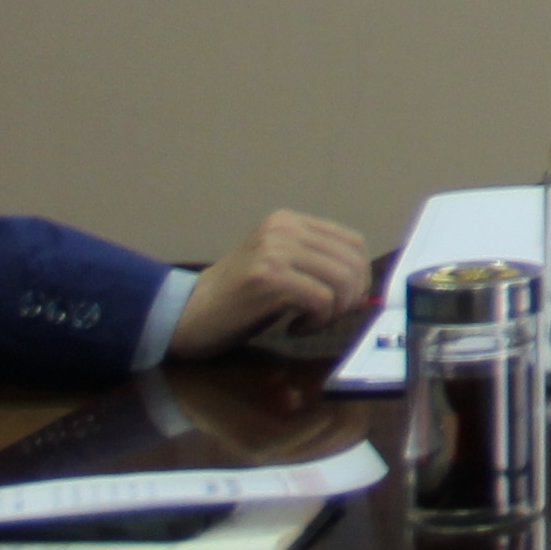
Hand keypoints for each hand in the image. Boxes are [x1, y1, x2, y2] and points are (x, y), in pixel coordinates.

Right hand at [171, 210, 372, 357]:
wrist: (186, 314)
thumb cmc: (237, 299)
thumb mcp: (281, 270)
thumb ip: (318, 267)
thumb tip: (364, 288)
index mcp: (290, 222)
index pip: (353, 242)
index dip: (360, 276)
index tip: (343, 302)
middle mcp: (284, 228)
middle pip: (352, 261)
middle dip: (350, 297)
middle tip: (326, 317)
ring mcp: (275, 250)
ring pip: (342, 280)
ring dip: (333, 311)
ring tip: (307, 322)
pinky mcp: (268, 277)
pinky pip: (321, 298)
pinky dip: (317, 320)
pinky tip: (293, 328)